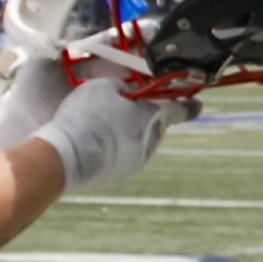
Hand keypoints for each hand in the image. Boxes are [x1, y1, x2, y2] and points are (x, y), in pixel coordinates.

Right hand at [36, 72, 194, 192]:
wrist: (65, 156)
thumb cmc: (85, 116)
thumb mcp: (103, 87)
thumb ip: (123, 88)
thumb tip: (129, 94)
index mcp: (152, 117)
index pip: (180, 109)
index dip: (189, 104)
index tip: (197, 104)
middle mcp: (151, 141)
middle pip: (156, 125)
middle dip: (147, 116)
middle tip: (130, 107)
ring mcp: (137, 161)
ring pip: (140, 141)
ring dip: (131, 132)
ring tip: (105, 125)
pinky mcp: (121, 174)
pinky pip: (125, 155)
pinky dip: (117, 147)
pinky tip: (97, 142)